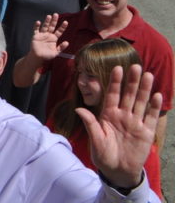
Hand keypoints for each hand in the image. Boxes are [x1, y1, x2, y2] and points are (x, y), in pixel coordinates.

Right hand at [29, 13, 68, 61]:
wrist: (38, 57)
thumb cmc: (47, 55)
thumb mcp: (56, 52)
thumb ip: (61, 48)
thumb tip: (67, 42)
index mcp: (54, 38)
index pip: (59, 31)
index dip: (62, 27)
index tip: (66, 22)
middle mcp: (48, 35)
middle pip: (52, 26)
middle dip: (54, 21)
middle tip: (56, 14)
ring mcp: (42, 35)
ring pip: (45, 27)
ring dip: (47, 21)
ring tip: (49, 16)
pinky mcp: (36, 36)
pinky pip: (36, 30)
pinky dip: (37, 26)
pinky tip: (38, 22)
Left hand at [82, 64, 162, 188]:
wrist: (117, 170)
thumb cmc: (103, 155)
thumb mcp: (95, 140)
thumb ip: (90, 124)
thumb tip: (79, 109)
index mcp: (108, 115)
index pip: (112, 94)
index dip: (114, 82)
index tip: (116, 67)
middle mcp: (123, 115)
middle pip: (128, 95)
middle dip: (131, 81)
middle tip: (135, 65)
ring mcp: (135, 123)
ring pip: (141, 103)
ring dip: (145, 89)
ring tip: (148, 75)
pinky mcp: (146, 133)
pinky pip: (151, 118)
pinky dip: (154, 107)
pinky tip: (157, 95)